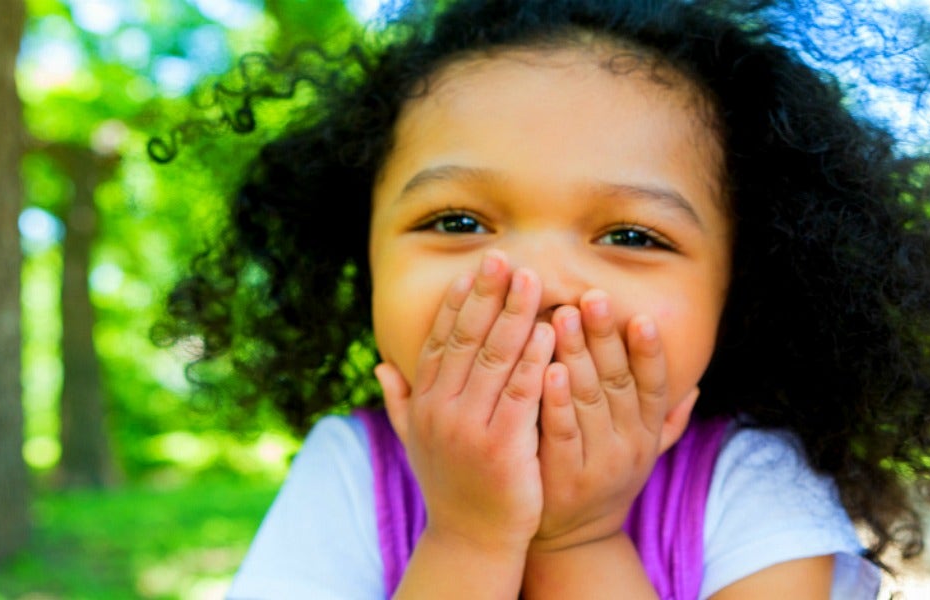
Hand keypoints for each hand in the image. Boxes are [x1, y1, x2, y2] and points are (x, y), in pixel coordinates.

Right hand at [375, 251, 554, 553]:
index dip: (458, 302)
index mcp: (424, 403)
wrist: (470, 540)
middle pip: (466, 339)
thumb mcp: (417, 442)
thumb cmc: (452, 487)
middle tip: (504, 257)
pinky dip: (534, 359)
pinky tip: (548, 331)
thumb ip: (401, 402)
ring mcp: (469, 427)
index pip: (440, 340)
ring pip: (494, 358)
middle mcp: (440, 409)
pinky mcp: (502, 445)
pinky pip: (521, 392)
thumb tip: (381, 368)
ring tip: (532, 279)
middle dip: (486, 295)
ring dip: (514, 315)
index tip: (474, 268)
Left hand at [531, 290, 696, 552]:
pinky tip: (546, 368)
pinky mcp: (564, 477)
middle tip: (592, 296)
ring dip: (577, 354)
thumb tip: (696, 385)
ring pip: (590, 400)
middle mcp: (629, 445)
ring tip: (563, 315)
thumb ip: (668, 419)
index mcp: (647, 432)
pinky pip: (562, 432)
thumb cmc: (604, 478)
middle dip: (605, 336)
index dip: (650, 352)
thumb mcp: (644, 450)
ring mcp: (598, 462)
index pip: (654, 385)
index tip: (642, 316)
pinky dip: (557, 399)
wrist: (574, 541)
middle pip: (619, 382)